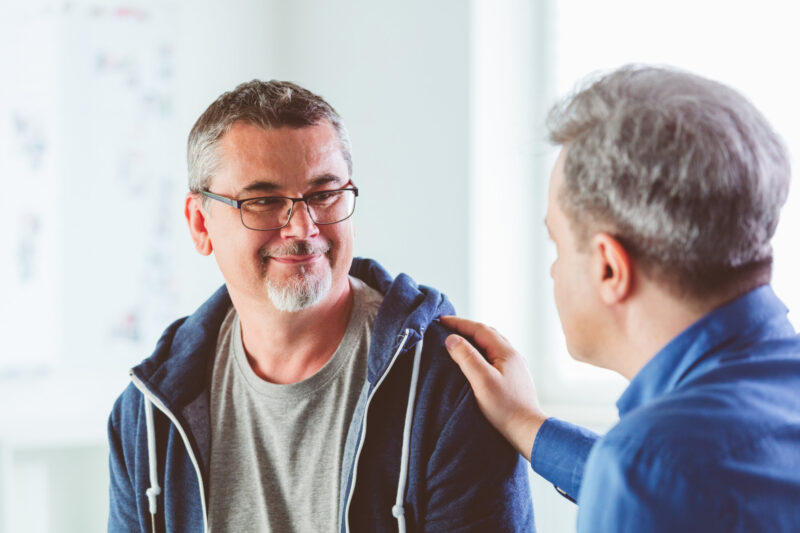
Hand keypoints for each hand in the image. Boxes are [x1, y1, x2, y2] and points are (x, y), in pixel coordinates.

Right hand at [440, 316, 546, 460]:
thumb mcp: (482, 381)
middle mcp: (512, 355)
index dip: (459, 323)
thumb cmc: (506, 408)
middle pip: (487, 334)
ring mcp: (514, 367)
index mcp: (506, 352)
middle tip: (447, 327)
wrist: (527, 430)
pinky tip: (474, 360)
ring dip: (474, 339)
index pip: (479, 329)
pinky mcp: (513, 378)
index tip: (441, 320)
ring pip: (491, 345)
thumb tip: (452, 339)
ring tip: (458, 341)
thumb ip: (467, 358)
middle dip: (466, 328)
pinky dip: (480, 351)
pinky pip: (494, 356)